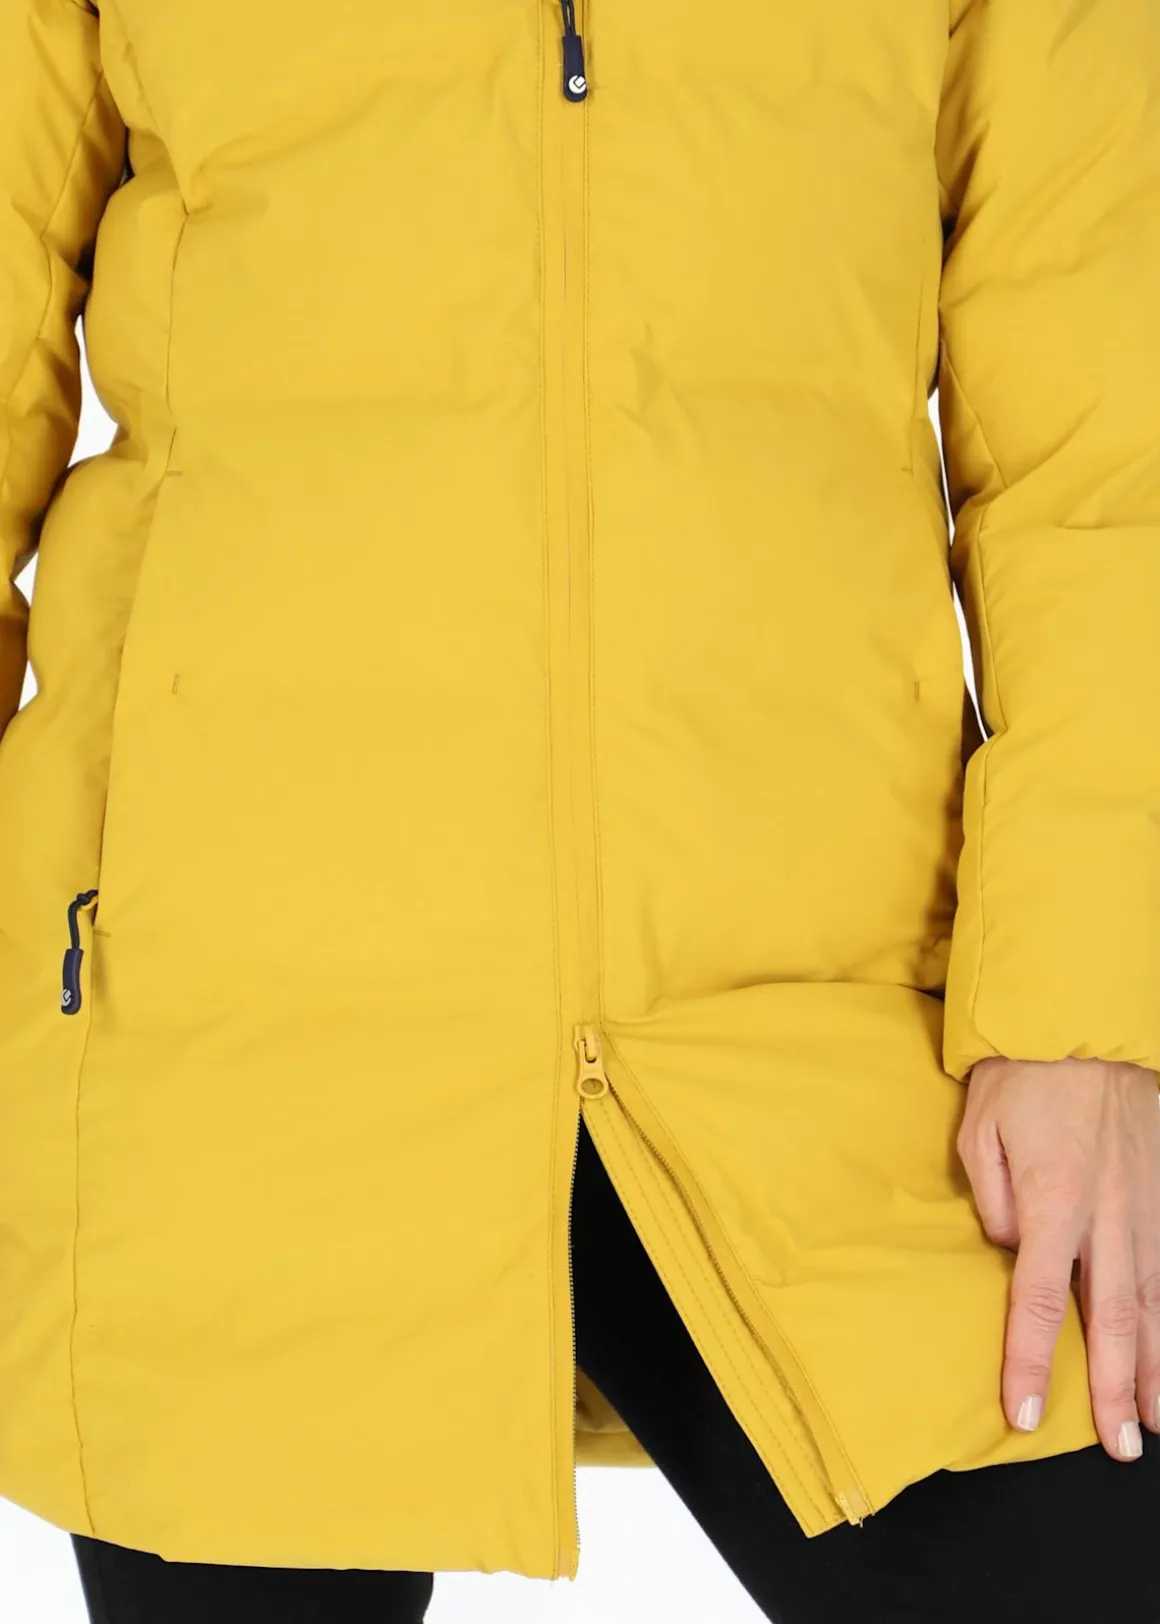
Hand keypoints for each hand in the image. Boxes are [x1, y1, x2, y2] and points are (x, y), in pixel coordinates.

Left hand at [957, 1055, 1159, 1461]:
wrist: (1086, 1020)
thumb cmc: (1024, 1073)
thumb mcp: (978, 1127)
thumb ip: (991, 1196)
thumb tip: (1010, 1247)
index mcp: (1053, 1201)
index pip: (1037, 1301)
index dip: (1029, 1361)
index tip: (1026, 1414)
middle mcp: (1108, 1214)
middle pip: (1112, 1318)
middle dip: (1113, 1388)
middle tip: (1120, 1446)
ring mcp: (1147, 1205)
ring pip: (1155, 1300)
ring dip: (1154, 1364)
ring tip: (1153, 1418)